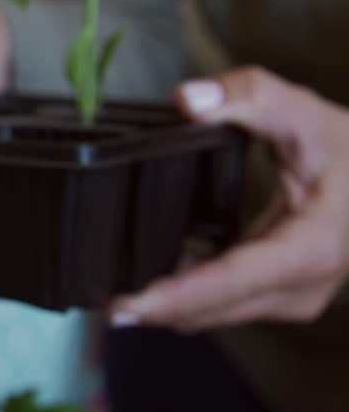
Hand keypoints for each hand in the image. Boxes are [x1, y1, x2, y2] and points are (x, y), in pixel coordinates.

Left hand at [111, 67, 348, 331]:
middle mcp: (302, 287)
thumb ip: (249, 96)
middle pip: (212, 309)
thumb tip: (189, 98)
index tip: (125, 307)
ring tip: (116, 297)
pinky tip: (153, 284)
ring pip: (215, 315)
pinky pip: (223, 305)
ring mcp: (294, 299)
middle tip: (101, 302)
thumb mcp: (306, 113)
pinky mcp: (281, 298)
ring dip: (168, 309)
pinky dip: (187, 298)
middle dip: (156, 310)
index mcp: (310, 250)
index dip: (174, 297)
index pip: (230, 281)